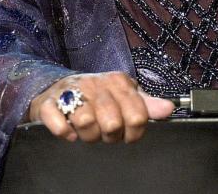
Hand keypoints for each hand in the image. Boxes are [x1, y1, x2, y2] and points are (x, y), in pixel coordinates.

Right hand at [27, 72, 174, 143]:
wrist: (57, 88)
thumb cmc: (96, 96)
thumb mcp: (123, 96)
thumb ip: (146, 104)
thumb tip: (169, 109)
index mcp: (117, 81)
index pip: (137, 115)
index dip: (133, 131)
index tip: (127, 131)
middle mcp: (95, 83)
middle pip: (112, 122)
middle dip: (110, 135)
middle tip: (105, 131)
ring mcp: (70, 92)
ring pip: (86, 122)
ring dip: (88, 134)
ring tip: (87, 130)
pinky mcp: (48, 103)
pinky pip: (58, 122)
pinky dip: (64, 131)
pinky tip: (69, 131)